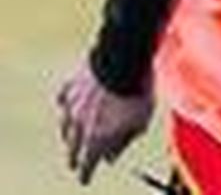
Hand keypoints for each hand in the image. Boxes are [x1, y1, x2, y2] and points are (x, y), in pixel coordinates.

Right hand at [54, 61, 152, 185]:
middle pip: (73, 147)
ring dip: (69, 135)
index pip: (87, 163)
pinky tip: (68, 107)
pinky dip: (66, 106)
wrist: (123, 58)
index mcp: (96, 137)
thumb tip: (110, 158)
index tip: (85, 179)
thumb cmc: (137, 93)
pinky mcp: (71, 85)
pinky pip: (64, 100)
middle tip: (75, 164)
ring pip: (66, 126)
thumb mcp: (139, 123)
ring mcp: (72, 104)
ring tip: (72, 140)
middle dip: (75, 157)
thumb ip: (123, 143)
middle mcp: (79, 124)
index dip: (86, 173)